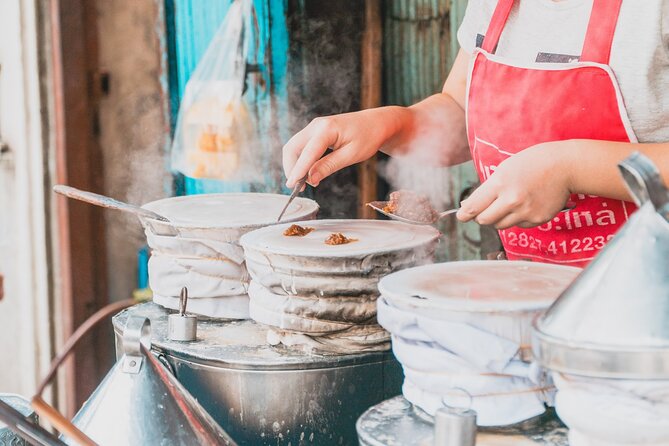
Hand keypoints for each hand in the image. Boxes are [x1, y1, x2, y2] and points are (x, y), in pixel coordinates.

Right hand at [282, 106, 408, 187]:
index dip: (298, 170)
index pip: (307, 152)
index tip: (292, 185)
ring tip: (304, 182)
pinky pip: (301, 146)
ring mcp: (314, 127)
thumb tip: (310, 178)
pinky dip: (301, 160)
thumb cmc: (368, 137)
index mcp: (327, 129)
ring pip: (294, 147)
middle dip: (291, 168)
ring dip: (295, 165)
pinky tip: (308, 172)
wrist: (377, 123)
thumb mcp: (351, 155)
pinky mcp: (316, 131)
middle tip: (299, 187)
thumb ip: (329, 166)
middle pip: (292, 148)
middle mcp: (316, 125)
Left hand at [456, 142, 573, 228]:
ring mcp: (526, 211)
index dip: (464, 214)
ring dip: (499, 218)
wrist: (565, 166)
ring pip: (500, 226)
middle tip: (484, 210)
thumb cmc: (532, 163)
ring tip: (509, 203)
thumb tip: (468, 206)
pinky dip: (517, 219)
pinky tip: (525, 204)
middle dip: (481, 216)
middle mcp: (512, 200)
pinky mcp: (538, 219)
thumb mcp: (505, 169)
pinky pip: (519, 225)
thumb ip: (487, 189)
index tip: (461, 216)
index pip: (474, 206)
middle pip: (484, 220)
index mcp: (500, 183)